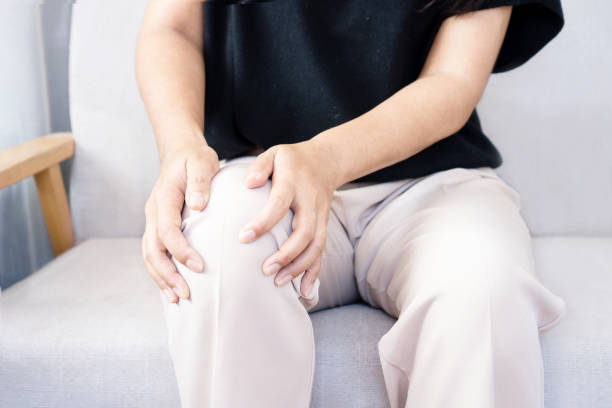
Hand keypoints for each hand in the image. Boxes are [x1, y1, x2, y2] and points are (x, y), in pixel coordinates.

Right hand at [142, 139, 219, 302]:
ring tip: (176, 298)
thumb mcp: (202, 162)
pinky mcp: (158, 226)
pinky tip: (170, 287)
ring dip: (161, 278)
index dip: (181, 251)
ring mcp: (153, 220)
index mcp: (164, 198)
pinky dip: (160, 272)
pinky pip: (154, 252)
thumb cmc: (194, 158)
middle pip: (152, 250)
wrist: (180, 152)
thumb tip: (199, 206)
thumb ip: (201, 182)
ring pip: (149, 255)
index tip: (200, 267)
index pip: (167, 231)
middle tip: (186, 294)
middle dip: (168, 274)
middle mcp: (153, 212)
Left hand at [238, 141, 340, 296]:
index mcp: (294, 184)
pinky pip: (321, 251)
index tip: (244, 238)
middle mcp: (310, 203)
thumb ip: (260, 166)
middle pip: (304, 232)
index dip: (263, 223)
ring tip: (279, 283)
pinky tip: (303, 291)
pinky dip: (314, 272)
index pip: (279, 205)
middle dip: (286, 254)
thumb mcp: (275, 154)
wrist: (327, 161)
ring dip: (299, 267)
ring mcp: (320, 216)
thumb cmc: (292, 160)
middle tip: (265, 270)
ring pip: (316, 246)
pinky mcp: (324, 226)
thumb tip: (248, 184)